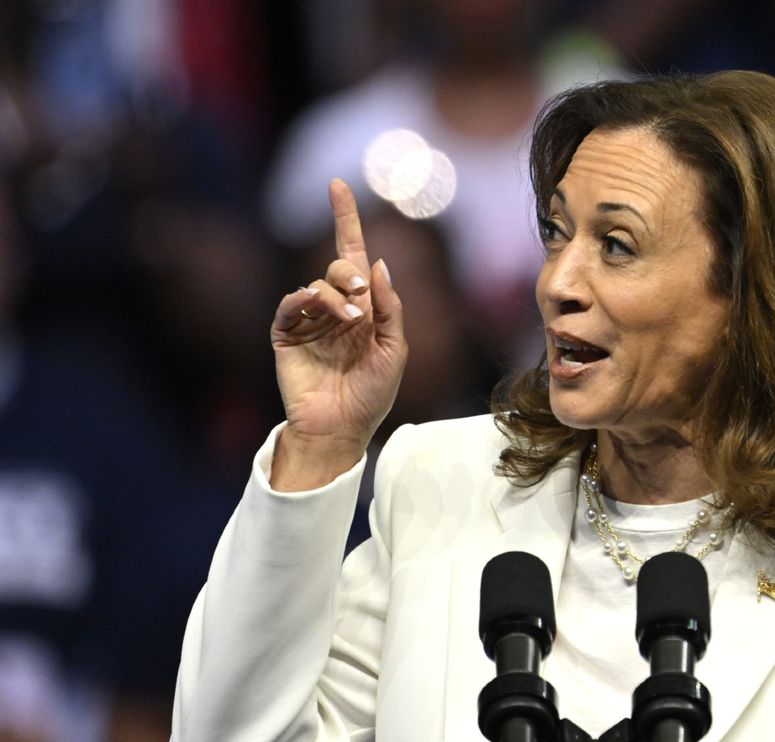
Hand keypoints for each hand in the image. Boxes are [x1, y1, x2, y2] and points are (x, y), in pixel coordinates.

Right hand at [269, 179, 406, 488]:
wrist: (342, 429)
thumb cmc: (372, 394)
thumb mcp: (395, 349)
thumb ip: (389, 307)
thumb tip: (376, 262)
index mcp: (362, 309)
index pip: (352, 255)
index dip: (345, 219)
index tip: (337, 184)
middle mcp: (334, 309)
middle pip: (336, 267)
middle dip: (348, 274)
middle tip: (359, 298)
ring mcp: (309, 321)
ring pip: (316, 284)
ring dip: (334, 295)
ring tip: (351, 320)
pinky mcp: (285, 335)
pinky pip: (289, 304)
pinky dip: (303, 299)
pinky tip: (317, 308)